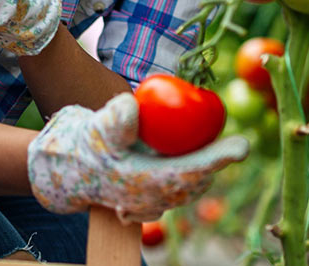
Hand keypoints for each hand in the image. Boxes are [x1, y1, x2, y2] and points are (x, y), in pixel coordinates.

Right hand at [26, 92, 248, 222]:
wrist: (65, 169)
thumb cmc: (85, 144)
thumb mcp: (96, 127)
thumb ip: (113, 118)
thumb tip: (131, 104)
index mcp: (143, 182)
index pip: (191, 171)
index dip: (218, 159)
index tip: (243, 146)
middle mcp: (151, 198)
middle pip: (196, 182)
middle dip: (216, 164)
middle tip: (234, 143)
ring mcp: (150, 203)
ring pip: (189, 187)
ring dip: (204, 169)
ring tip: (217, 148)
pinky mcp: (149, 200)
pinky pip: (178, 188)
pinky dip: (190, 174)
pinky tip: (190, 158)